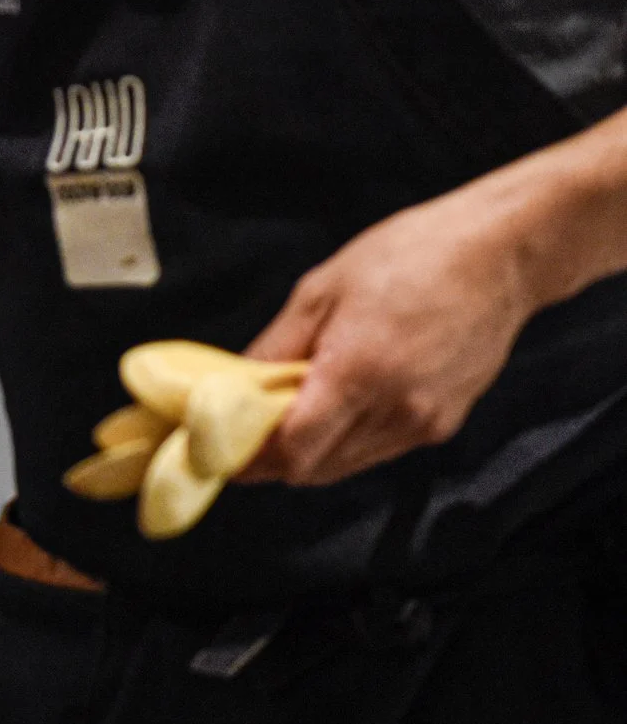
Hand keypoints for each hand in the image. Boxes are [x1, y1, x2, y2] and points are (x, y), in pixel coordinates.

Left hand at [241, 187, 541, 486]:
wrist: (503, 253)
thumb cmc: (412, 255)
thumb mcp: (321, 290)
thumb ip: (275, 348)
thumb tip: (231, 388)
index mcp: (358, 372)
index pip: (292, 451)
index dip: (250, 459)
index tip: (220, 449)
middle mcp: (395, 409)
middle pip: (313, 469)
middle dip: (272, 460)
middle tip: (243, 434)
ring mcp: (424, 422)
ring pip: (345, 465)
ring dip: (310, 452)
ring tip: (287, 416)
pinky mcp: (444, 423)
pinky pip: (379, 450)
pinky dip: (347, 441)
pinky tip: (338, 405)